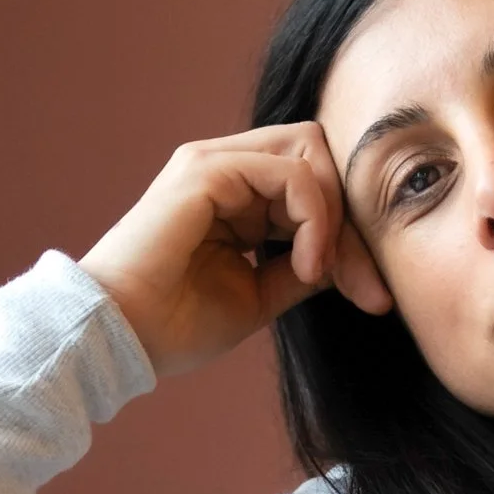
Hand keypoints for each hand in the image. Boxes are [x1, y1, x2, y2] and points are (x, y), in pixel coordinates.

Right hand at [76, 121, 391, 377]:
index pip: (316, 181)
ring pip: (313, 155)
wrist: (122, 338)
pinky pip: (292, 173)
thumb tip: (350, 257)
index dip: (351, 231)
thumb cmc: (178, 325)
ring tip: (322, 273)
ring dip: (335, 219)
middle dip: (354, 219)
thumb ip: (305, 267)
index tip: (370, 292)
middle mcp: (226, 168)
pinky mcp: (206, 170)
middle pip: (322, 156)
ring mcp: (214, 162)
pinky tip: (305, 265)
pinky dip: (313, 219)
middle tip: (365, 283)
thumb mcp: (262, 295)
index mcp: (236, 195)